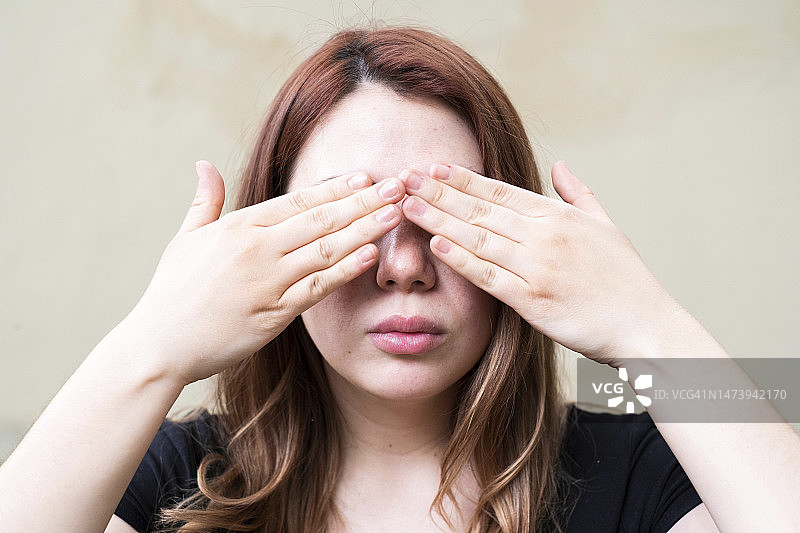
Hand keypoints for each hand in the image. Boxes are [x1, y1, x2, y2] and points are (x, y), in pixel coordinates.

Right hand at [121, 161, 405, 384]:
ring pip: (325, 249)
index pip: (298, 200)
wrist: (159, 344)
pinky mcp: (274, 313)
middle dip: (363, 201)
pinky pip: (317, 287)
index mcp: (239, 226)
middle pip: (321, 218)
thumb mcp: (186, 239)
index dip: (336, 188)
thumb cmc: (172, 291)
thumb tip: (204, 165)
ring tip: (396, 214)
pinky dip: (344, 270)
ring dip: (364, 229)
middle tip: (398, 186)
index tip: (367, 176)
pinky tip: (370, 255)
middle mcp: (257, 248)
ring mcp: (267, 280)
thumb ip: (205, 202)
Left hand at [398, 161, 681, 365]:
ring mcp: (537, 267)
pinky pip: (490, 276)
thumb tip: (561, 165)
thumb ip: (578, 193)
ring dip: (439, 220)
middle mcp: (544, 235)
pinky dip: (462, 260)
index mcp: (557, 216)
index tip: (433, 167)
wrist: (646, 324)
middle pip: (480, 209)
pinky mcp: (533, 300)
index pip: (499, 191)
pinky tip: (437, 246)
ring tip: (408, 205)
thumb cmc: (625, 277)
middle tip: (403, 178)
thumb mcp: (606, 225)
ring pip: (478, 238)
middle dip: (438, 193)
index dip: (463, 179)